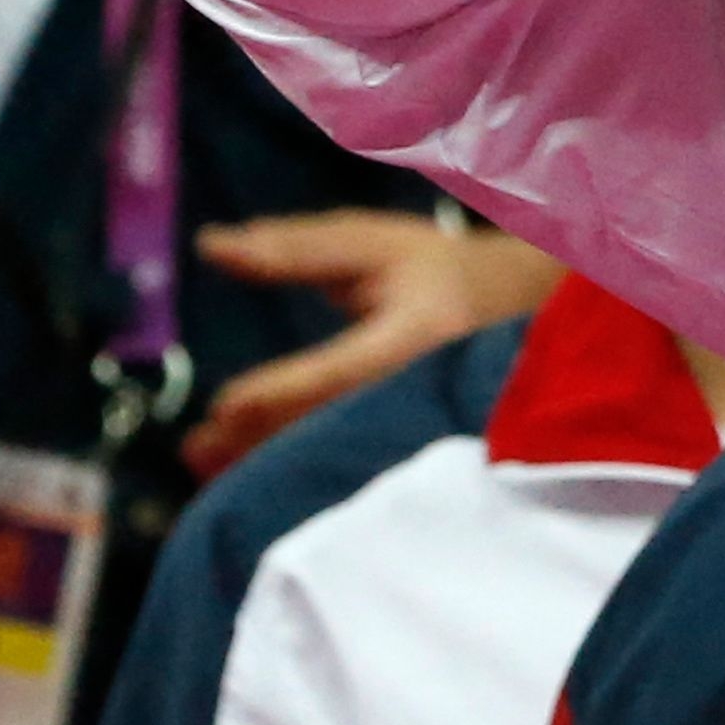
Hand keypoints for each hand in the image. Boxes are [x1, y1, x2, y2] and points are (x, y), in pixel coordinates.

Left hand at [183, 215, 562, 479]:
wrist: (528, 311)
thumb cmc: (438, 271)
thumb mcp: (373, 245)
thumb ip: (294, 250)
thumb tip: (211, 246)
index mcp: (421, 330)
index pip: (338, 373)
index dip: (277, 394)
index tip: (222, 407)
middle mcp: (430, 388)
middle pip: (333, 429)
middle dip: (260, 444)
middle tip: (196, 450)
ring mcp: (426, 427)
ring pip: (339, 459)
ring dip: (271, 469)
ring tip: (209, 468)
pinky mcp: (418, 455)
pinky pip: (350, 469)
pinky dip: (299, 476)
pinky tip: (256, 479)